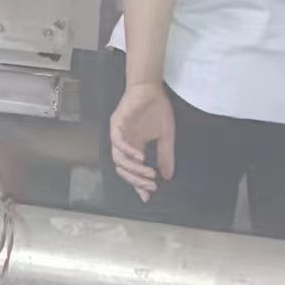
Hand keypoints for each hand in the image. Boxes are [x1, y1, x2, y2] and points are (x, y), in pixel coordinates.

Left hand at [110, 82, 174, 201]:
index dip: (138, 184)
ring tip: (148, 173)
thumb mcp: (165, 137)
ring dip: (133, 168)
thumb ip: (165, 156)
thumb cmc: (156, 109)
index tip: (148, 196)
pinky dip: (128, 151)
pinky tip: (140, 157)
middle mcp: (123, 142)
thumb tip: (168, 177)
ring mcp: (118, 133)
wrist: (151, 88)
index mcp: (133, 146)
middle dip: (136, 180)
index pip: (133, 170)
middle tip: (151, 186)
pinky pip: (117, 141)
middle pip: (123, 168)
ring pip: (118, 158)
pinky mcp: (116, 123)